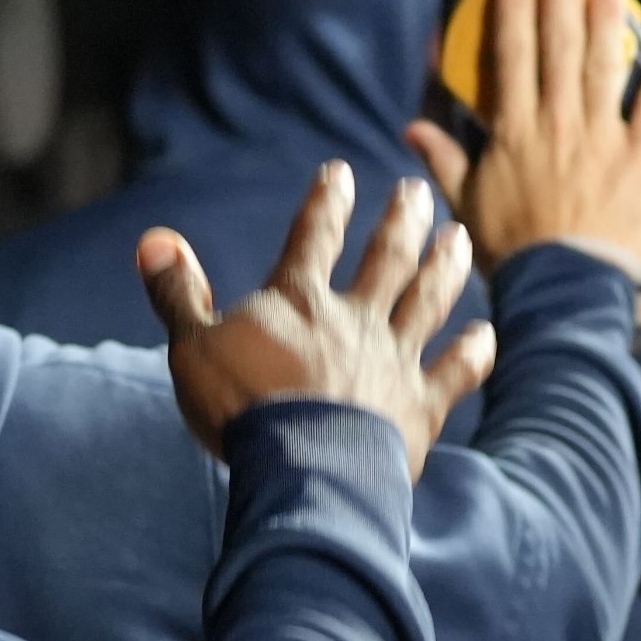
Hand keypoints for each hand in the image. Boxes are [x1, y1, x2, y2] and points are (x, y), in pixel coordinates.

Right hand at [141, 164, 489, 479]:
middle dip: (403, 220)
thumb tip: (154, 239)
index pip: (313, 236)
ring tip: (460, 236)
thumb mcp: (193, 347)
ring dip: (446, 266)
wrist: (306, 469)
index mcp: (299, 301)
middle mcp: (356, 319)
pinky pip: (457, 371)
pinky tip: (486, 332)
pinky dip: (473, 351)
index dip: (326, 202)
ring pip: (428, 300)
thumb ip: (177, 293)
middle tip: (420, 191)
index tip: (340, 171)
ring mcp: (394, 359)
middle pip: (387, 258)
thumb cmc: (243, 410)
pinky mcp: (421, 405)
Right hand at [403, 0, 640, 273]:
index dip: (514, 4)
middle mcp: (555, 124)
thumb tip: (412, 128)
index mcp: (512, 131)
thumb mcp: (468, 207)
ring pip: (605, 61)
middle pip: (558, 42)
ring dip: (610, 10)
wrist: (561, 292)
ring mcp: (599, 139)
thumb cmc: (513, 256)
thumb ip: (445, 162)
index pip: (511, 53)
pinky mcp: (640, 161)